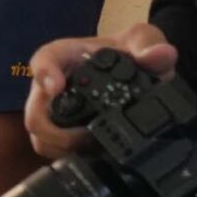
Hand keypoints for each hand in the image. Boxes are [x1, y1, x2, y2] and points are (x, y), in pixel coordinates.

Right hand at [24, 24, 177, 159]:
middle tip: (87, 135)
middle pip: (35, 114)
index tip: (56, 86)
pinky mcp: (62, 134)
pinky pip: (54, 151)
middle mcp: (52, 87)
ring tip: (96, 146)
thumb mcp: (143, 40)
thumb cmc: (129, 49)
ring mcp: (54, 113)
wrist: (134, 69)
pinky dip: (72, 156)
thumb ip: (151, 46)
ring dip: (64, 148)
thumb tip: (162, 55)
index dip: (44, 74)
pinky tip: (97, 152)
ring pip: (41, 139)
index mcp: (65, 56)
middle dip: (56, 132)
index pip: (44, 60)